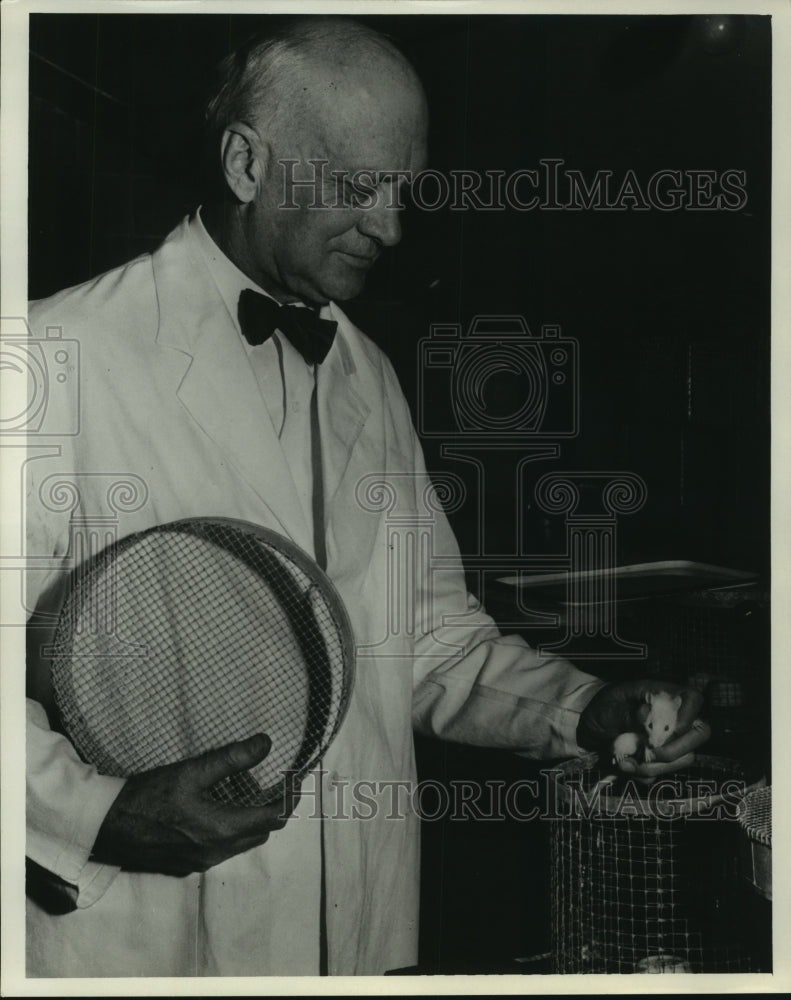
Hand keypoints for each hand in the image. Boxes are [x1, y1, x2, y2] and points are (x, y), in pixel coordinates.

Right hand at [90, 734, 298, 875]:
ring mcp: (202, 862)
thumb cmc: (149, 796)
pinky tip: (215, 808)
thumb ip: (233, 758)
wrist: (106, 828)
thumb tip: (266, 743)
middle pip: (262, 831)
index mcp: (224, 829)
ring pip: (243, 842)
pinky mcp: (187, 865)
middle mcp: (218, 852)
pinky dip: (230, 829)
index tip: (295, 777)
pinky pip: (222, 849)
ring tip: (243, 791)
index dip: (290, 796)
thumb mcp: (193, 771)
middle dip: (272, 806)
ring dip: (250, 818)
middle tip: (270, 780)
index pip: (275, 816)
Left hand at [577, 679, 709, 779]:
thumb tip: (646, 714)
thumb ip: (627, 712)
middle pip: (700, 733)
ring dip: (656, 766)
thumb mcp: (609, 706)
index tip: (674, 729)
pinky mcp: (660, 760)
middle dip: (676, 750)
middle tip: (651, 753)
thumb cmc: (602, 709)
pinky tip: (626, 765)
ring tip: (627, 762)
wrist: (590, 729)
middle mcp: (672, 718)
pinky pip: (663, 773)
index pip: (693, 698)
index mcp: (662, 697)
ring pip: (684, 759)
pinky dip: (644, 774)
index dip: (690, 715)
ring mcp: (669, 740)